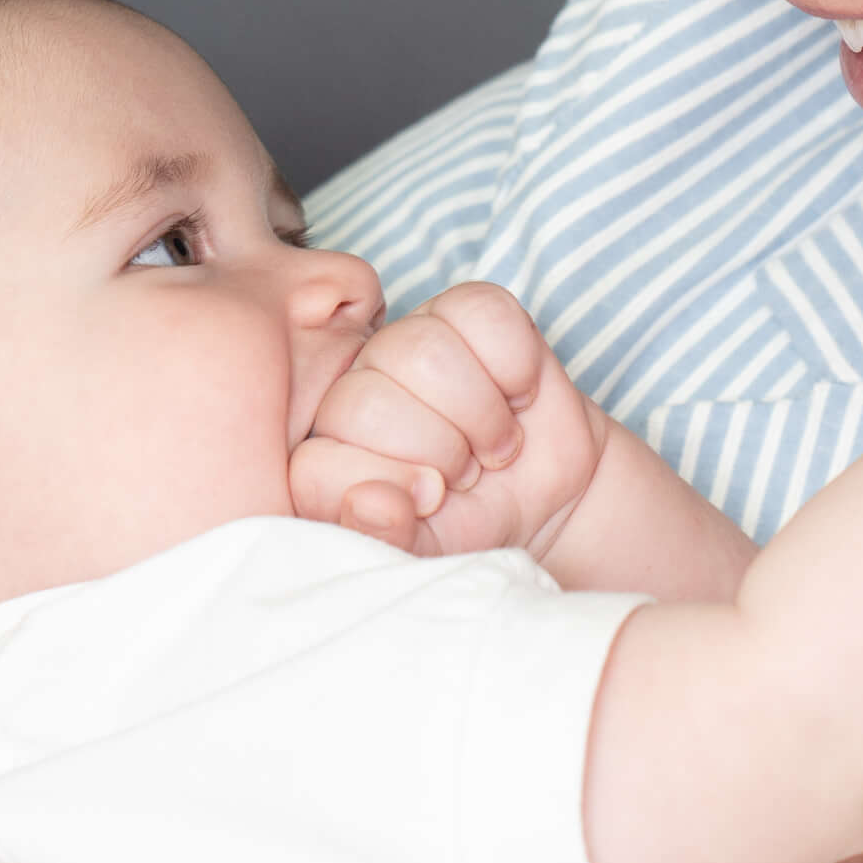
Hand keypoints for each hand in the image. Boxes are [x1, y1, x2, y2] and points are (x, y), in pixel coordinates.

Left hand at [288, 282, 612, 560]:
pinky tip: (517, 395)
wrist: (543, 497)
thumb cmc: (469, 524)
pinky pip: (482, 313)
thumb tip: (371, 500)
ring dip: (481, 414)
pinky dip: (515, 366)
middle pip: (371, 399)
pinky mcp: (465, 309)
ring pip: (424, 352)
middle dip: (442, 449)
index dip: (388, 482)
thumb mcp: (425, 552)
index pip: (319, 461)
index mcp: (323, 456)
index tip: (433, 500)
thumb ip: (384, 538)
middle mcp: (352, 390)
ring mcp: (406, 339)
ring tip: (494, 443)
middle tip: (469, 472)